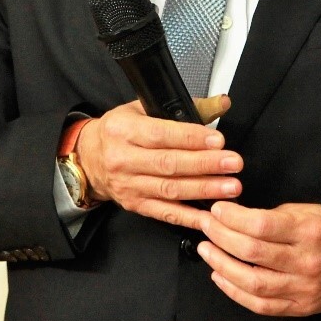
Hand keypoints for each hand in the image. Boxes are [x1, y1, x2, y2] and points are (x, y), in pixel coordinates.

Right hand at [75, 96, 242, 228]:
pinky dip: (189, 217)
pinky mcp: (135, 205)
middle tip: (232, 164)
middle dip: (205, 165)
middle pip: (168, 164)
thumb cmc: (120, 130)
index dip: (192, 139)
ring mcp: (128, 185)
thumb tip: (220, 103)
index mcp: (123, 129)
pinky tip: (210, 216)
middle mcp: (123, 159)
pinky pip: (165, 213)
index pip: (161, 135)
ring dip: (203, 190)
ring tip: (229, 187)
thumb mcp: (142, 108)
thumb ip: (183, 108)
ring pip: (170, 190)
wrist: (89, 158)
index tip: (218, 141)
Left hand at [199, 201, 320, 316]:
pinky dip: (235, 291)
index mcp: (309, 231)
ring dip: (222, 265)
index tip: (218, 210)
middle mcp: (306, 261)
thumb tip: (233, 217)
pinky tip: (220, 275)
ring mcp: (302, 288)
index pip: (262, 224)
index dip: (233, 217)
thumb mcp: (305, 211)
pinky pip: (260, 305)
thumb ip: (272, 215)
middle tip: (206, 226)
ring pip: (253, 282)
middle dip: (222, 237)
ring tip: (207, 251)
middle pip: (253, 252)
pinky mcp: (298, 307)